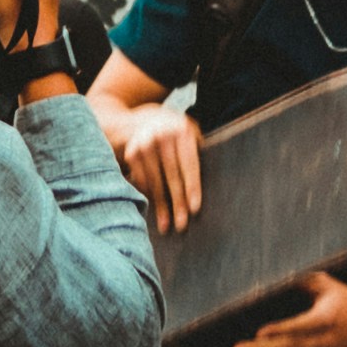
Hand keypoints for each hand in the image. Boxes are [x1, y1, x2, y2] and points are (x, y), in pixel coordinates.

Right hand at [107, 96, 206, 228]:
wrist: (142, 119)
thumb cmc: (175, 132)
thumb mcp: (189, 132)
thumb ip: (197, 150)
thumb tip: (214, 182)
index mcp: (182, 130)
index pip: (189, 164)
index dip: (192, 187)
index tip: (194, 209)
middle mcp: (163, 135)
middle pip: (172, 176)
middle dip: (177, 203)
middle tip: (182, 226)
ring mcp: (145, 144)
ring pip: (155, 183)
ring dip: (161, 207)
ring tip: (166, 226)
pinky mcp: (132, 154)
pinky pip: (142, 182)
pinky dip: (149, 197)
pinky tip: (154, 211)